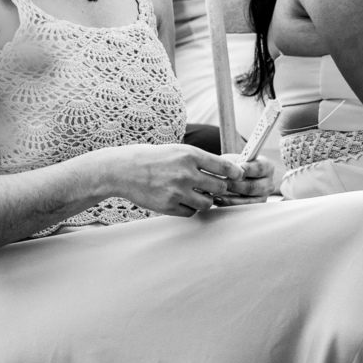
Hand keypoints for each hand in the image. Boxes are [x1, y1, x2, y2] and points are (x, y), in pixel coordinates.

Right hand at [103, 143, 244, 216]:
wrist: (124, 170)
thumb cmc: (153, 158)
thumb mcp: (177, 150)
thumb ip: (199, 160)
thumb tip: (225, 171)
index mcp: (189, 155)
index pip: (224, 167)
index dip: (235, 173)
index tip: (239, 175)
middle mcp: (185, 173)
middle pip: (219, 187)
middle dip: (220, 188)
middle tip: (215, 187)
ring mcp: (177, 192)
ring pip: (207, 203)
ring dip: (206, 200)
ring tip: (197, 194)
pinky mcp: (169, 206)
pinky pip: (191, 212)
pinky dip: (190, 208)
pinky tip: (182, 200)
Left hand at [215, 156, 275, 205]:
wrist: (240, 176)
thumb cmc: (237, 165)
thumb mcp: (234, 159)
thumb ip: (231, 162)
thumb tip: (222, 167)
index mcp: (267, 167)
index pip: (259, 168)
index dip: (246, 169)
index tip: (233, 169)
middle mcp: (268, 183)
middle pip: (252, 186)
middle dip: (234, 185)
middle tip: (220, 183)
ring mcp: (264, 197)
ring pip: (247, 200)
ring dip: (230, 197)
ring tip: (216, 194)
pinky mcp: (256, 207)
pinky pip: (243, 208)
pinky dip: (229, 204)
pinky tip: (218, 200)